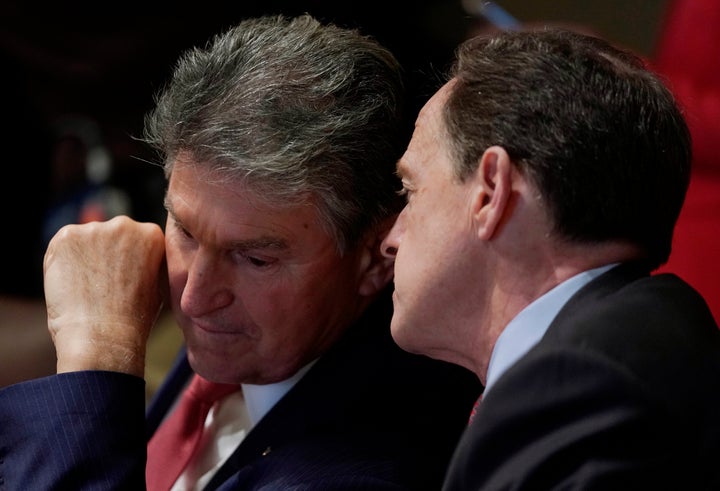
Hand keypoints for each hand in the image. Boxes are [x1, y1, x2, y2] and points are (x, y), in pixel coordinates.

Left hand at [44, 215, 166, 376]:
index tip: (125, 280)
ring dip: (85, 257)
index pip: (137, 238)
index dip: (129, 260)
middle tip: (105, 285)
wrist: (104, 336)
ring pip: (86, 240)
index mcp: (152, 234)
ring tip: (89, 288)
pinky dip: (63, 262)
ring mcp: (95, 228)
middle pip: (111, 235)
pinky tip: (73, 284)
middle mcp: (125, 224)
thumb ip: (150, 262)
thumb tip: (138, 256)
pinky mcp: (68, 236)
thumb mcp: (159, 284)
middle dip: (107, 254)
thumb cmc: (134, 319)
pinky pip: (63, 246)